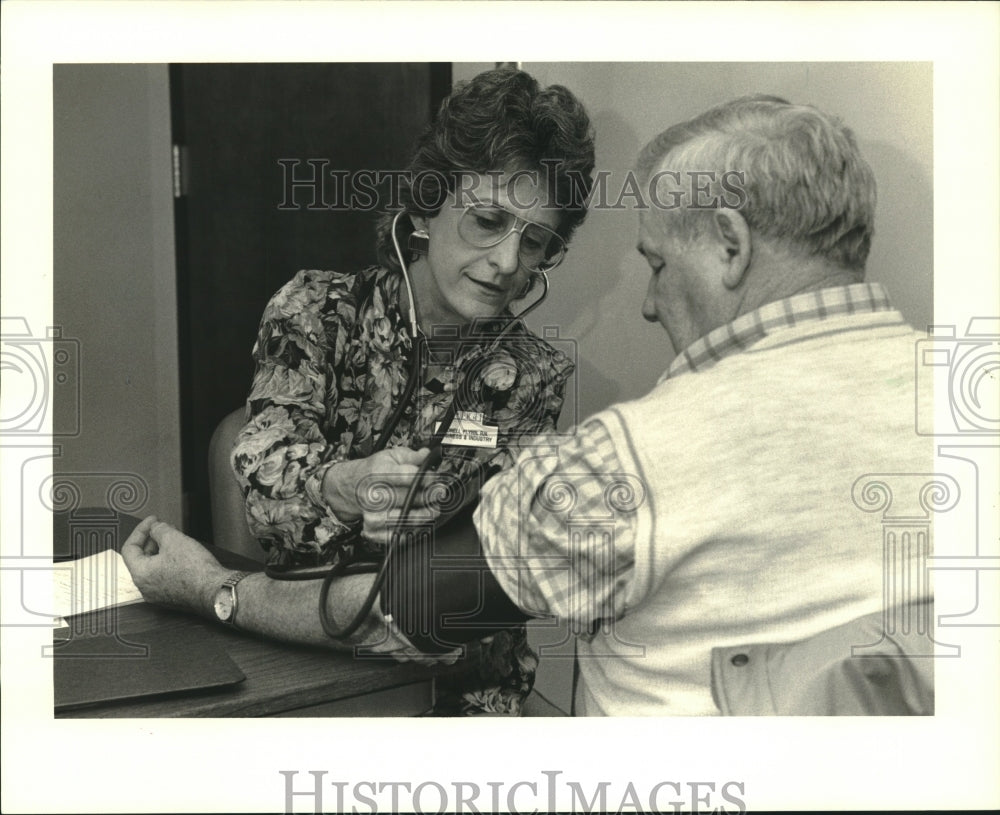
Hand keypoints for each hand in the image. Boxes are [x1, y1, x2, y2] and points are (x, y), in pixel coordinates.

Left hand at [120, 516, 228, 617]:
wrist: (215, 590)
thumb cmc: (195, 570)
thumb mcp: (174, 539)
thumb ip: (159, 530)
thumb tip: (156, 528)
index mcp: (141, 574)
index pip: (130, 548)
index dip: (140, 530)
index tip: (152, 521)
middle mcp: (146, 588)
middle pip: (142, 558)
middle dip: (152, 540)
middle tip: (164, 527)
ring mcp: (159, 595)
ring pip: (154, 568)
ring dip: (161, 551)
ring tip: (175, 539)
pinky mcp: (172, 597)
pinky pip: (164, 576)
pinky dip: (168, 563)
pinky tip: (181, 554)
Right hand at [323, 447, 443, 544]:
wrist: (353, 487)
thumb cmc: (375, 471)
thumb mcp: (392, 456)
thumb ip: (412, 456)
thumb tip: (427, 455)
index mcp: (377, 473)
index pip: (405, 476)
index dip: (425, 478)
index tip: (435, 478)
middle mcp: (372, 495)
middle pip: (406, 499)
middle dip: (427, 497)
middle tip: (439, 493)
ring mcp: (371, 514)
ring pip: (401, 520)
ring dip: (422, 516)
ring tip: (433, 510)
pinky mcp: (371, 530)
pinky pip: (394, 536)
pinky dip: (409, 532)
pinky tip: (418, 523)